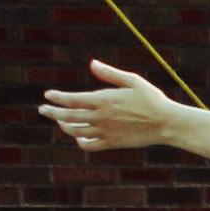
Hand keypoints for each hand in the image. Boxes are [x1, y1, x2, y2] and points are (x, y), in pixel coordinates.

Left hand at [41, 61, 188, 152]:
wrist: (166, 123)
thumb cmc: (151, 99)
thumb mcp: (132, 81)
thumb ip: (110, 74)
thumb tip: (92, 64)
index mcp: (104, 100)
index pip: (72, 99)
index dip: (58, 98)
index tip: (48, 95)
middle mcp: (101, 117)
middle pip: (69, 116)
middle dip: (53, 112)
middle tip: (43, 109)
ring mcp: (106, 132)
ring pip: (76, 131)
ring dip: (64, 125)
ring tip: (60, 120)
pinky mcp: (112, 142)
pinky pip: (89, 145)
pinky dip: (80, 142)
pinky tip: (79, 136)